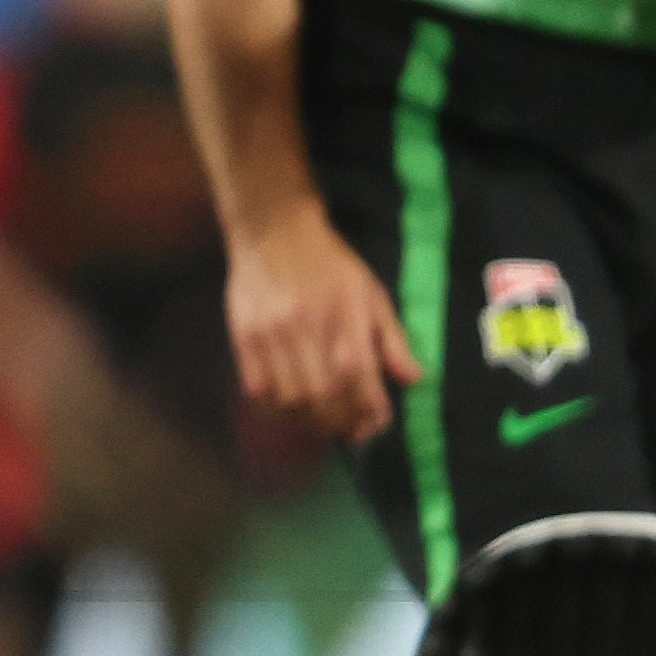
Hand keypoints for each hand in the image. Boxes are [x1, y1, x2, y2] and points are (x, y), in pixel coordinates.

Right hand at [225, 210, 417, 444]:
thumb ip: (392, 338)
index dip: (370, 411)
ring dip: (306, 418)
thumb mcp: (372, 293)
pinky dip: (274, 405)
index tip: (374, 422)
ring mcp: (272, 334)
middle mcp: (308, 328)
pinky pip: (257, 387)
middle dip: (338, 421)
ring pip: (289, 399)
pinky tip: (287, 402)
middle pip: (322, 398)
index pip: (360, 379)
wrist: (274, 230)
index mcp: (347, 317)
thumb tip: (412, 379)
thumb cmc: (331, 263)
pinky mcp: (244, 335)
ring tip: (317, 416)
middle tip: (346, 425)